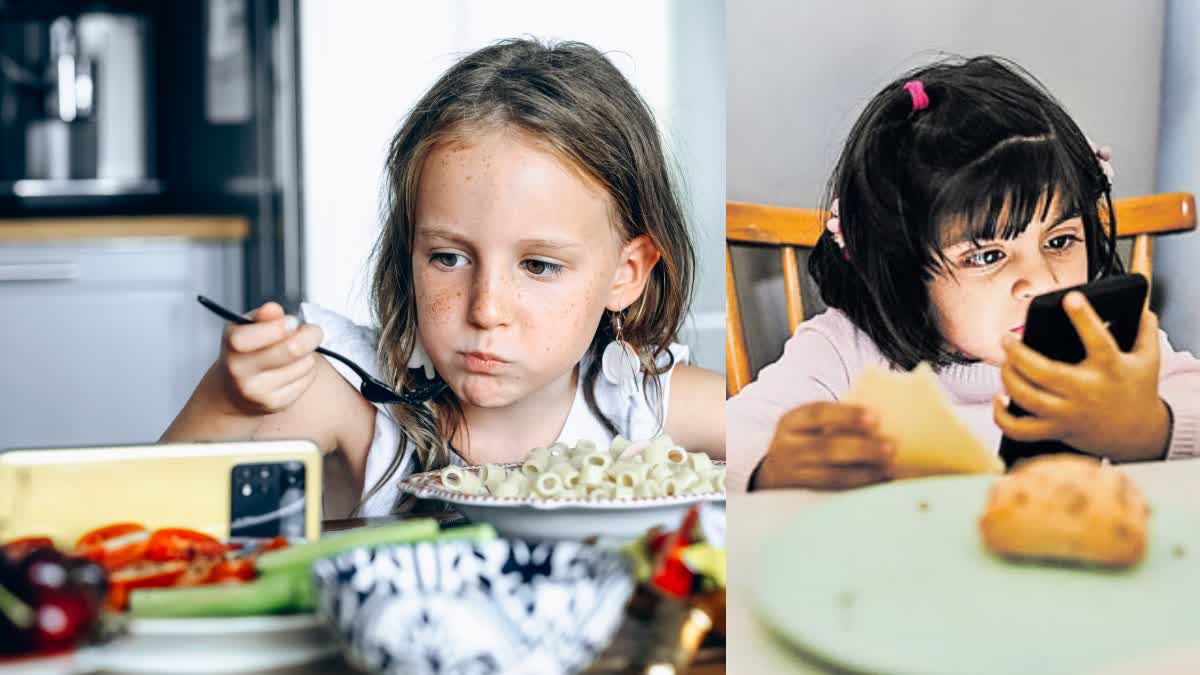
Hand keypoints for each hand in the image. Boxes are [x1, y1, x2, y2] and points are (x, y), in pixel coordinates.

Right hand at [216, 302, 324, 415]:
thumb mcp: (246, 327)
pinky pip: (308, 379)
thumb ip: (262, 316)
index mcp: (233, 344)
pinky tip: (293, 369)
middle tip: (312, 331)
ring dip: (308, 354)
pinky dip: (307, 371)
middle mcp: (241, 371)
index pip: (259, 333)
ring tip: (295, 353)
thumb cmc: (245, 352)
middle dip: (310, 335)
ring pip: (305, 364)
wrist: (233, 392)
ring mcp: (258, 391)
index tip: (291, 322)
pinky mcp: (275, 404)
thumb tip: (273, 310)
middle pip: (292, 349)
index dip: (282, 326)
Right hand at [753, 402, 894, 489]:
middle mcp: (789, 447)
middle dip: (862, 448)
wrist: (776, 471)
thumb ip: (837, 421)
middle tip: (891, 446)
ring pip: (832, 474)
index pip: (817, 414)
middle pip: (826, 448)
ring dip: (865, 471)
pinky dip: (860, 484)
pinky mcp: (805, 492)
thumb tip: (884, 420)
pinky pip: (835, 489)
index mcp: (791, 422)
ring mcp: (795, 473)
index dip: (847, 415)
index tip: (875, 418)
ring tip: (890, 466)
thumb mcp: (809, 425)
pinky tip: (879, 479)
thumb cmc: (805, 440)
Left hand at [994, 291, 1169, 460]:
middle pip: (1046, 373)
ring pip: (1027, 398)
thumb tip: (1142, 301)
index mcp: (1110, 368)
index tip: (1070, 297)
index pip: (1099, 341)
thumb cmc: (1138, 391)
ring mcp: (1068, 413)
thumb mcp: (1148, 359)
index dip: (1085, 318)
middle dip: (1019, 354)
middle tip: (1006, 339)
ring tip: (1005, 362)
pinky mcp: (1056, 429)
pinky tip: (998, 399)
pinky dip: (1002, 418)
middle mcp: (1086, 391)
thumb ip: (1145, 330)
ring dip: (1008, 378)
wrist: (1139, 435)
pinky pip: (1021, 430)